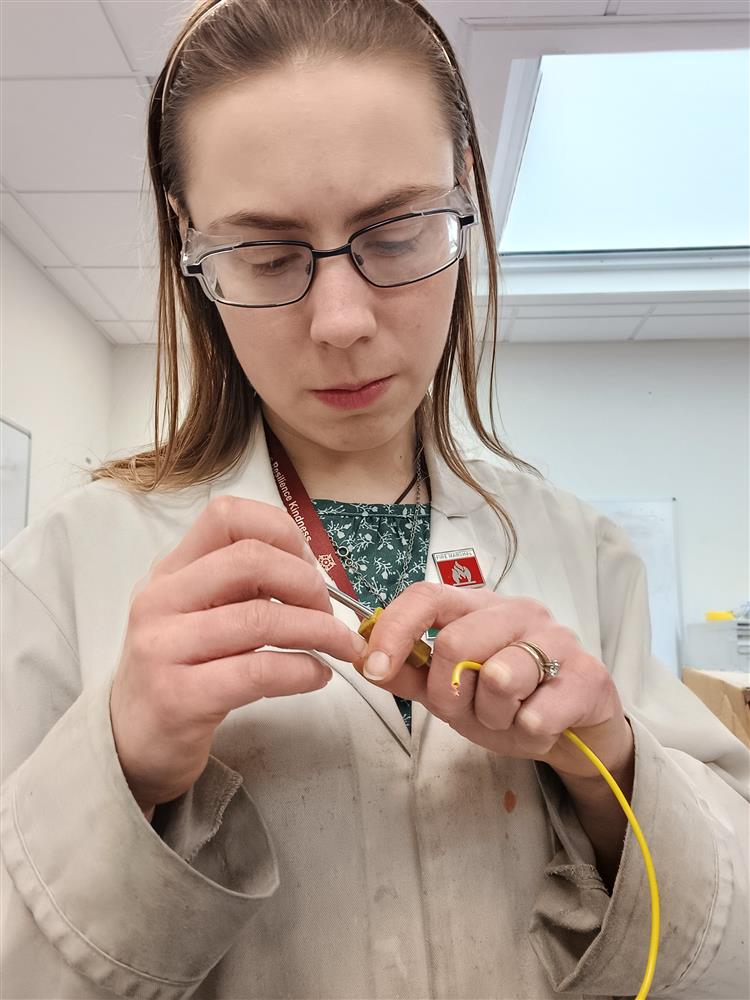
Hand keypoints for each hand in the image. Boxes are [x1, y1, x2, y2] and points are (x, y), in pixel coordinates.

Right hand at [110, 496, 366, 812]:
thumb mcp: (198, 614)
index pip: (227, 516)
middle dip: (307, 583)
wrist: (132, 740)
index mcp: (170, 569)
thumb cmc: (181, 670)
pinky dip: (302, 671)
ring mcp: (163, 647)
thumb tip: (314, 573)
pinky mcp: (178, 696)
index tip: (309, 566)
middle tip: (329, 613)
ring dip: (318, 630)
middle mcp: (160, 599)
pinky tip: (318, 675)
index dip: (282, 532)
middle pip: (251, 560)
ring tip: (340, 646)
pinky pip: (257, 672)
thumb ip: (241, 586)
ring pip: (260, 618)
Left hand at [355, 582, 633, 780]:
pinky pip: (537, 714)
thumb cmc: (507, 700)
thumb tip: (360, 658)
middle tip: (469, 710)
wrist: (576, 727)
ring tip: (510, 716)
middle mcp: (517, 611)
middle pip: (455, 643)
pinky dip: (529, 732)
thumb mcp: (449, 690)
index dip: (394, 630)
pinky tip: (541, 724)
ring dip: (494, 716)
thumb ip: (408, 673)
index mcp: (478, 607)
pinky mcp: (588, 675)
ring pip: (499, 678)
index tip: (373, 668)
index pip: (427, 597)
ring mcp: (557, 638)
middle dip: (450, 694)